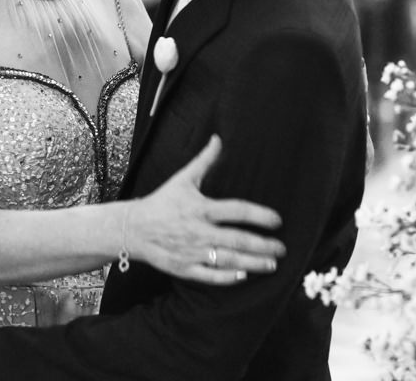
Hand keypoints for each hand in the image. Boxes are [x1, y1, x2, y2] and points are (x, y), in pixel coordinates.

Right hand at [130, 136, 285, 283]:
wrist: (134, 228)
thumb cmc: (162, 202)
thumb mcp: (183, 179)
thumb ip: (204, 160)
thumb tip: (218, 139)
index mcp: (200, 208)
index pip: (237, 211)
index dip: (260, 215)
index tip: (278, 220)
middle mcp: (198, 231)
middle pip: (237, 240)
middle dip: (263, 245)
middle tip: (282, 248)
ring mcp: (191, 252)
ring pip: (228, 260)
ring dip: (253, 263)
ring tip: (272, 264)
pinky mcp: (184, 269)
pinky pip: (210, 276)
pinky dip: (227, 278)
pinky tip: (244, 276)